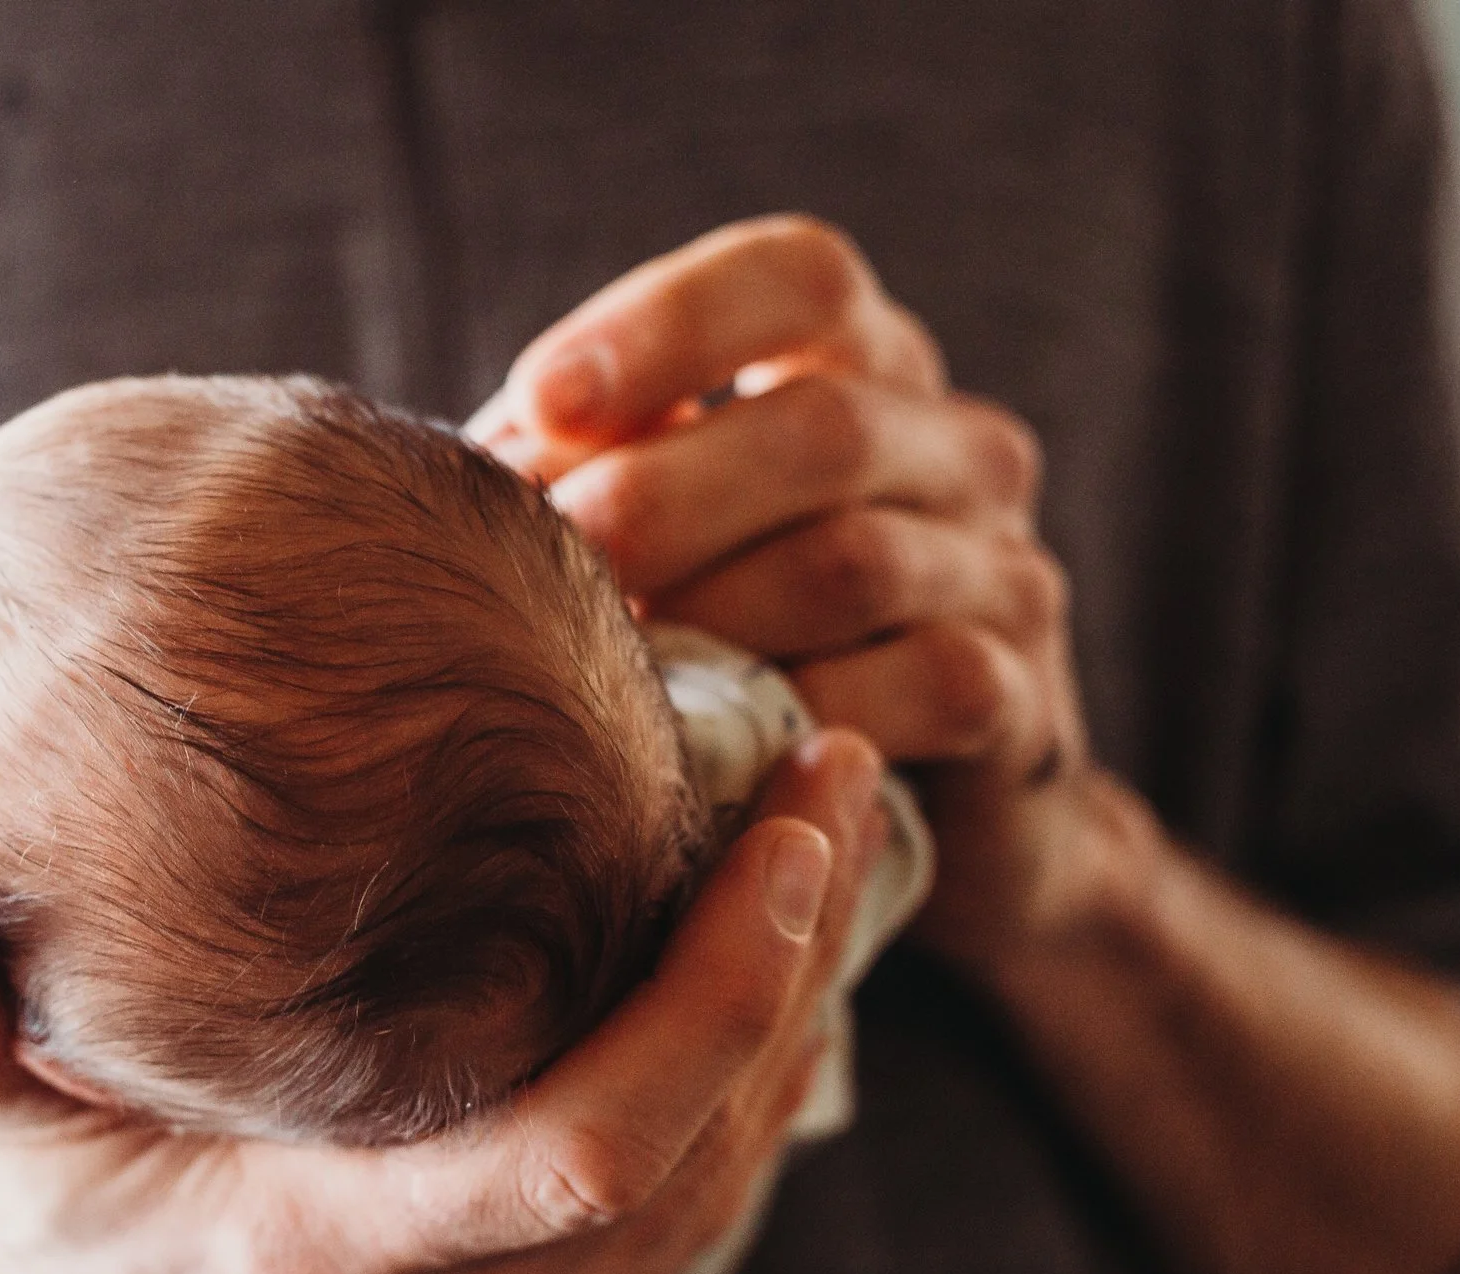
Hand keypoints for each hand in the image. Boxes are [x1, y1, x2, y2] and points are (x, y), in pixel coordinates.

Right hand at [0, 733, 884, 1273]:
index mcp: (312, 1263)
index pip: (586, 1145)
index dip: (717, 996)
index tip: (790, 828)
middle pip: (695, 1161)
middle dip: (798, 974)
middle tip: (848, 783)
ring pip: (708, 1203)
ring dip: (792, 1033)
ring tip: (835, 856)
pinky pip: (671, 1233)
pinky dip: (735, 1105)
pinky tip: (761, 980)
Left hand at [469, 215, 1130, 969]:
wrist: (907, 810)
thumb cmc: (739, 641)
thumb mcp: (667, 537)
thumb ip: (586, 479)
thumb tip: (441, 478)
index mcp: (866, 366)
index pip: (800, 277)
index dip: (672, 322)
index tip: (544, 396)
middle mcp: (955, 446)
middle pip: (822, 426)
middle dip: (664, 495)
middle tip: (553, 566)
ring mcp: (1002, 568)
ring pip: (857, 562)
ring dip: (710, 617)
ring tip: (605, 670)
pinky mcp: (1019, 698)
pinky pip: (922, 687)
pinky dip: (802, 715)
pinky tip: (713, 752)